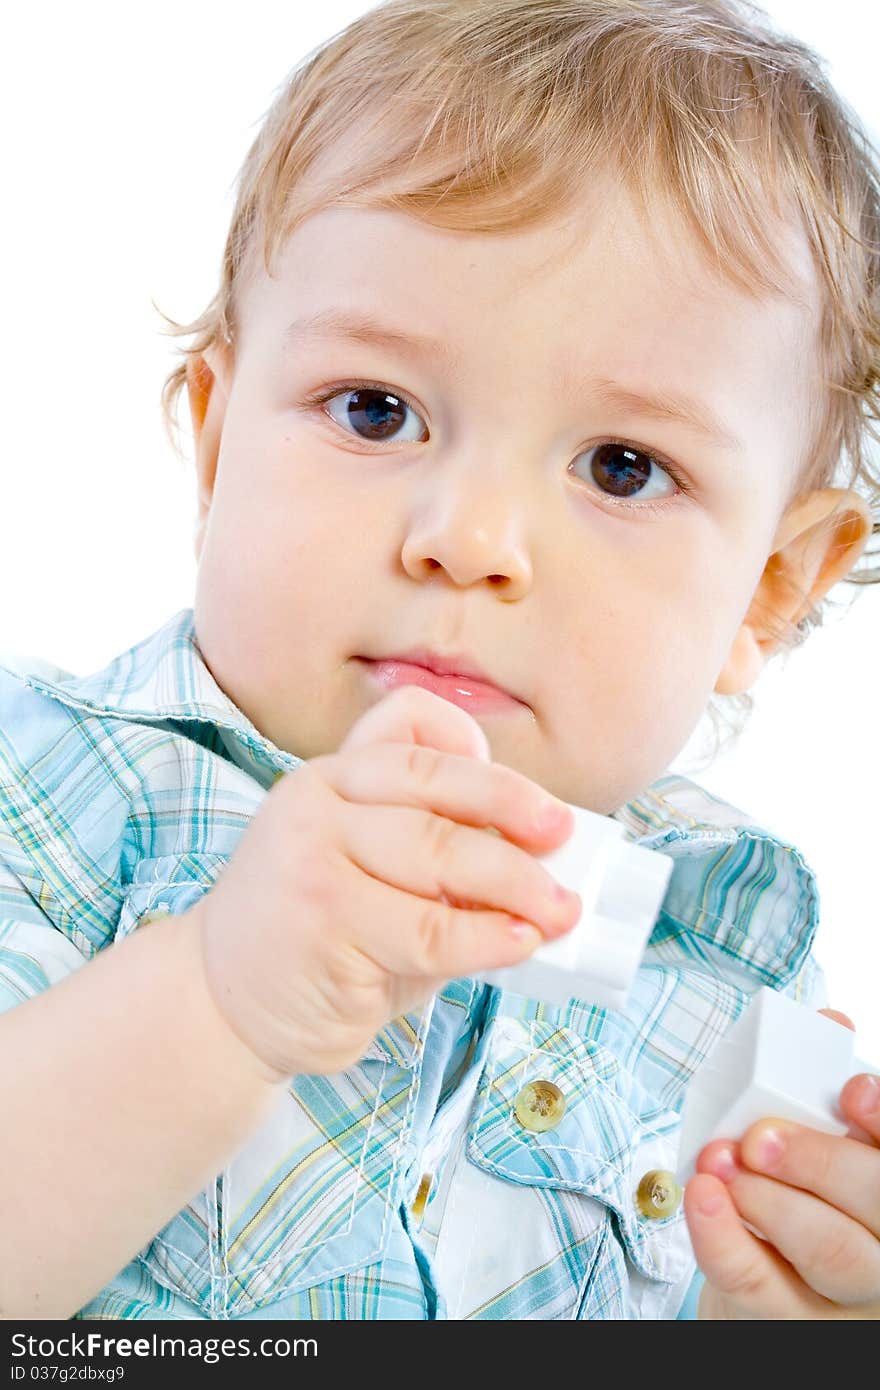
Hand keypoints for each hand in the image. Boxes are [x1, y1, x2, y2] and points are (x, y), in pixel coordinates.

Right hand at [193, 684, 580, 1082]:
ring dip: (516, 884)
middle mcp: (315, 801)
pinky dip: (486, 938)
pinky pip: (427, 928)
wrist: (224, 1001)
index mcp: (331, 775)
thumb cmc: (319, 935)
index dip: (479, 754)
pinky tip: (519, 944)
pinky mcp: (323, 921)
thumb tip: (540, 861)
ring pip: (440, 854)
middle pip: (436, 788)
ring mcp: (312, 858)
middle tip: (565, 843)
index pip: (410, 728)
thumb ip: (433, 851)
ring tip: (558, 911)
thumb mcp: (368, 872)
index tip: (535, 802)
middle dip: (516, 815)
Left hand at [684, 1009, 879, 1317]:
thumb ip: (817, 1078)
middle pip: (878, 1207)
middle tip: (759, 1136)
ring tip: (721, 1161)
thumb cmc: (793, 1187)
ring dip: (770, 1199)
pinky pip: (757, 1283)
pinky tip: (702, 1196)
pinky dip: (723, 1236)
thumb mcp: (809, 1129)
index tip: (851, 1089)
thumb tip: (829, 1020)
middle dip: (820, 1162)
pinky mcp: (785, 1320)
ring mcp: (842, 1295)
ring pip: (831, 1253)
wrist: (756, 1268)